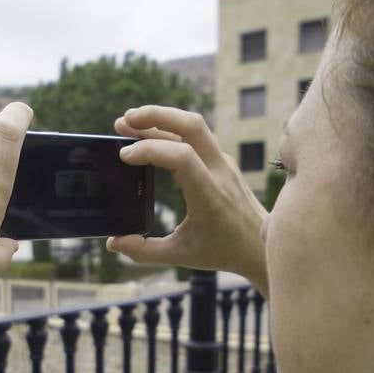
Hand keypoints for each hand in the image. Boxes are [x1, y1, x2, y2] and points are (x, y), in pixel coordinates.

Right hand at [106, 105, 268, 293]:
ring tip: (130, 122)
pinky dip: (171, 130)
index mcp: (210, 196)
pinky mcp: (222, 161)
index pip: (181, 157)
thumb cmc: (222, 251)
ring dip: (162, 118)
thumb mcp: (181, 256)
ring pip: (195, 126)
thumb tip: (113, 242)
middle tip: (123, 121)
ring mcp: (223, 162)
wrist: (260, 246)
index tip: (124, 156)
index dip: (150, 149)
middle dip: (156, 116)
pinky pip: (197, 136)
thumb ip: (144, 252)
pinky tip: (150, 135)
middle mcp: (219, 172)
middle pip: (191, 126)